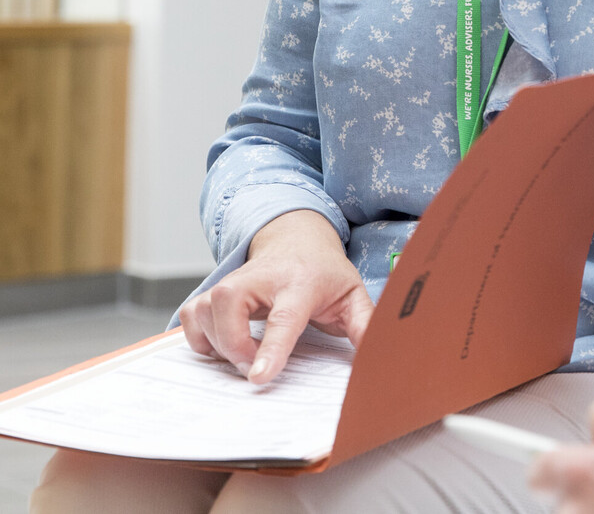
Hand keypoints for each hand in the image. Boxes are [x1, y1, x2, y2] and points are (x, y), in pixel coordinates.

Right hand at [178, 210, 374, 383]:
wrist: (298, 240)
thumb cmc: (325, 274)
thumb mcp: (353, 296)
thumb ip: (365, 325)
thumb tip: (378, 356)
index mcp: (300, 283)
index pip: (283, 318)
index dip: (270, 349)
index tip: (258, 377)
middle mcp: (260, 278)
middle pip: (228, 308)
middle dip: (234, 346)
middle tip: (254, 368)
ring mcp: (232, 281)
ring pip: (204, 312)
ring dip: (218, 344)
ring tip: (246, 354)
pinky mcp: (213, 290)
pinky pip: (191, 315)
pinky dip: (200, 337)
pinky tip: (225, 344)